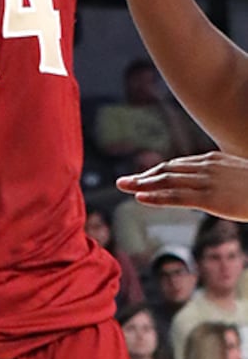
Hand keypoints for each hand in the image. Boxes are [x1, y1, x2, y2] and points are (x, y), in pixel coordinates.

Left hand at [117, 152, 247, 220]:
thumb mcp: (239, 176)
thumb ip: (222, 177)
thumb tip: (211, 187)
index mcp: (213, 160)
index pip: (176, 166)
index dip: (156, 172)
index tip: (142, 177)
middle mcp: (206, 167)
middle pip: (166, 171)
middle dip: (143, 177)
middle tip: (121, 181)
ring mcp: (208, 182)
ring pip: (166, 182)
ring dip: (142, 185)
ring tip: (123, 187)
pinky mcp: (211, 199)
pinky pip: (177, 197)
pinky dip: (156, 197)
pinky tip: (140, 198)